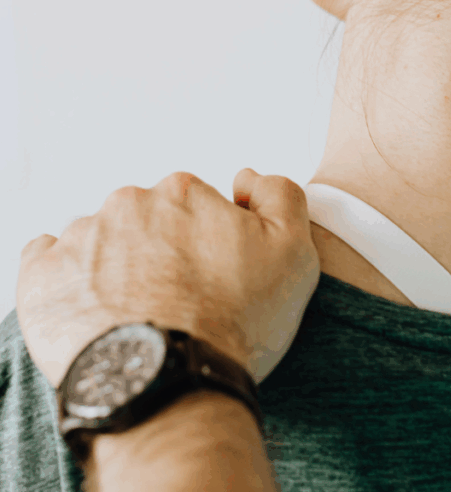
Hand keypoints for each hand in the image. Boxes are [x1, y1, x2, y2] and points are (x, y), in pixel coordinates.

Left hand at [16, 169, 319, 388]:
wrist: (168, 387)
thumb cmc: (232, 324)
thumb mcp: (293, 253)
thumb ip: (280, 195)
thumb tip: (245, 178)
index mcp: (183, 192)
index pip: (191, 206)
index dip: (203, 244)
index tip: (209, 280)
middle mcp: (128, 203)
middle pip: (144, 221)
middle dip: (156, 252)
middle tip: (173, 302)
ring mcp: (81, 238)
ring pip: (99, 242)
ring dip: (113, 268)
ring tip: (133, 317)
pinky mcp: (42, 276)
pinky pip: (47, 261)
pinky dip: (64, 279)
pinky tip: (87, 308)